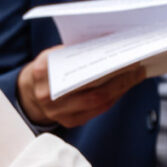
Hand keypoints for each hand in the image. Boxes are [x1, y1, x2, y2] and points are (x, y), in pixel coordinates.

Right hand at [17, 46, 145, 127]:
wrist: (28, 93)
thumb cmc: (47, 68)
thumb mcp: (53, 54)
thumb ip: (74, 50)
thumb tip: (108, 43)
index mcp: (43, 72)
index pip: (81, 71)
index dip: (107, 67)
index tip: (127, 58)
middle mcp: (49, 96)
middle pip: (94, 91)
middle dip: (120, 80)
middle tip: (138, 68)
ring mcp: (58, 113)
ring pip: (98, 103)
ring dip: (120, 90)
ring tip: (135, 76)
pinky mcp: (68, 122)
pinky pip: (96, 111)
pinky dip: (112, 98)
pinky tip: (123, 88)